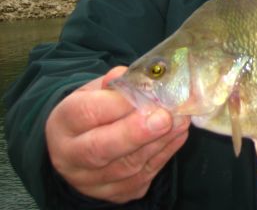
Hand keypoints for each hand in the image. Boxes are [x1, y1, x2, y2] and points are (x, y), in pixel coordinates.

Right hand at [45, 66, 189, 202]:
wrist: (82, 144)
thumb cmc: (95, 109)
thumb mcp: (97, 90)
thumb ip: (115, 84)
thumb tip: (135, 76)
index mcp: (64, 123)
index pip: (86, 114)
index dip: (117, 104)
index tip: (146, 94)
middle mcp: (70, 156)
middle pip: (100, 149)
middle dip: (136, 133)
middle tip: (164, 117)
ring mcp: (90, 180)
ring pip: (127, 166)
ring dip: (159, 142)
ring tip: (180, 121)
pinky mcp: (113, 193)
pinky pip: (141, 178)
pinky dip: (164, 155)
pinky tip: (177, 136)